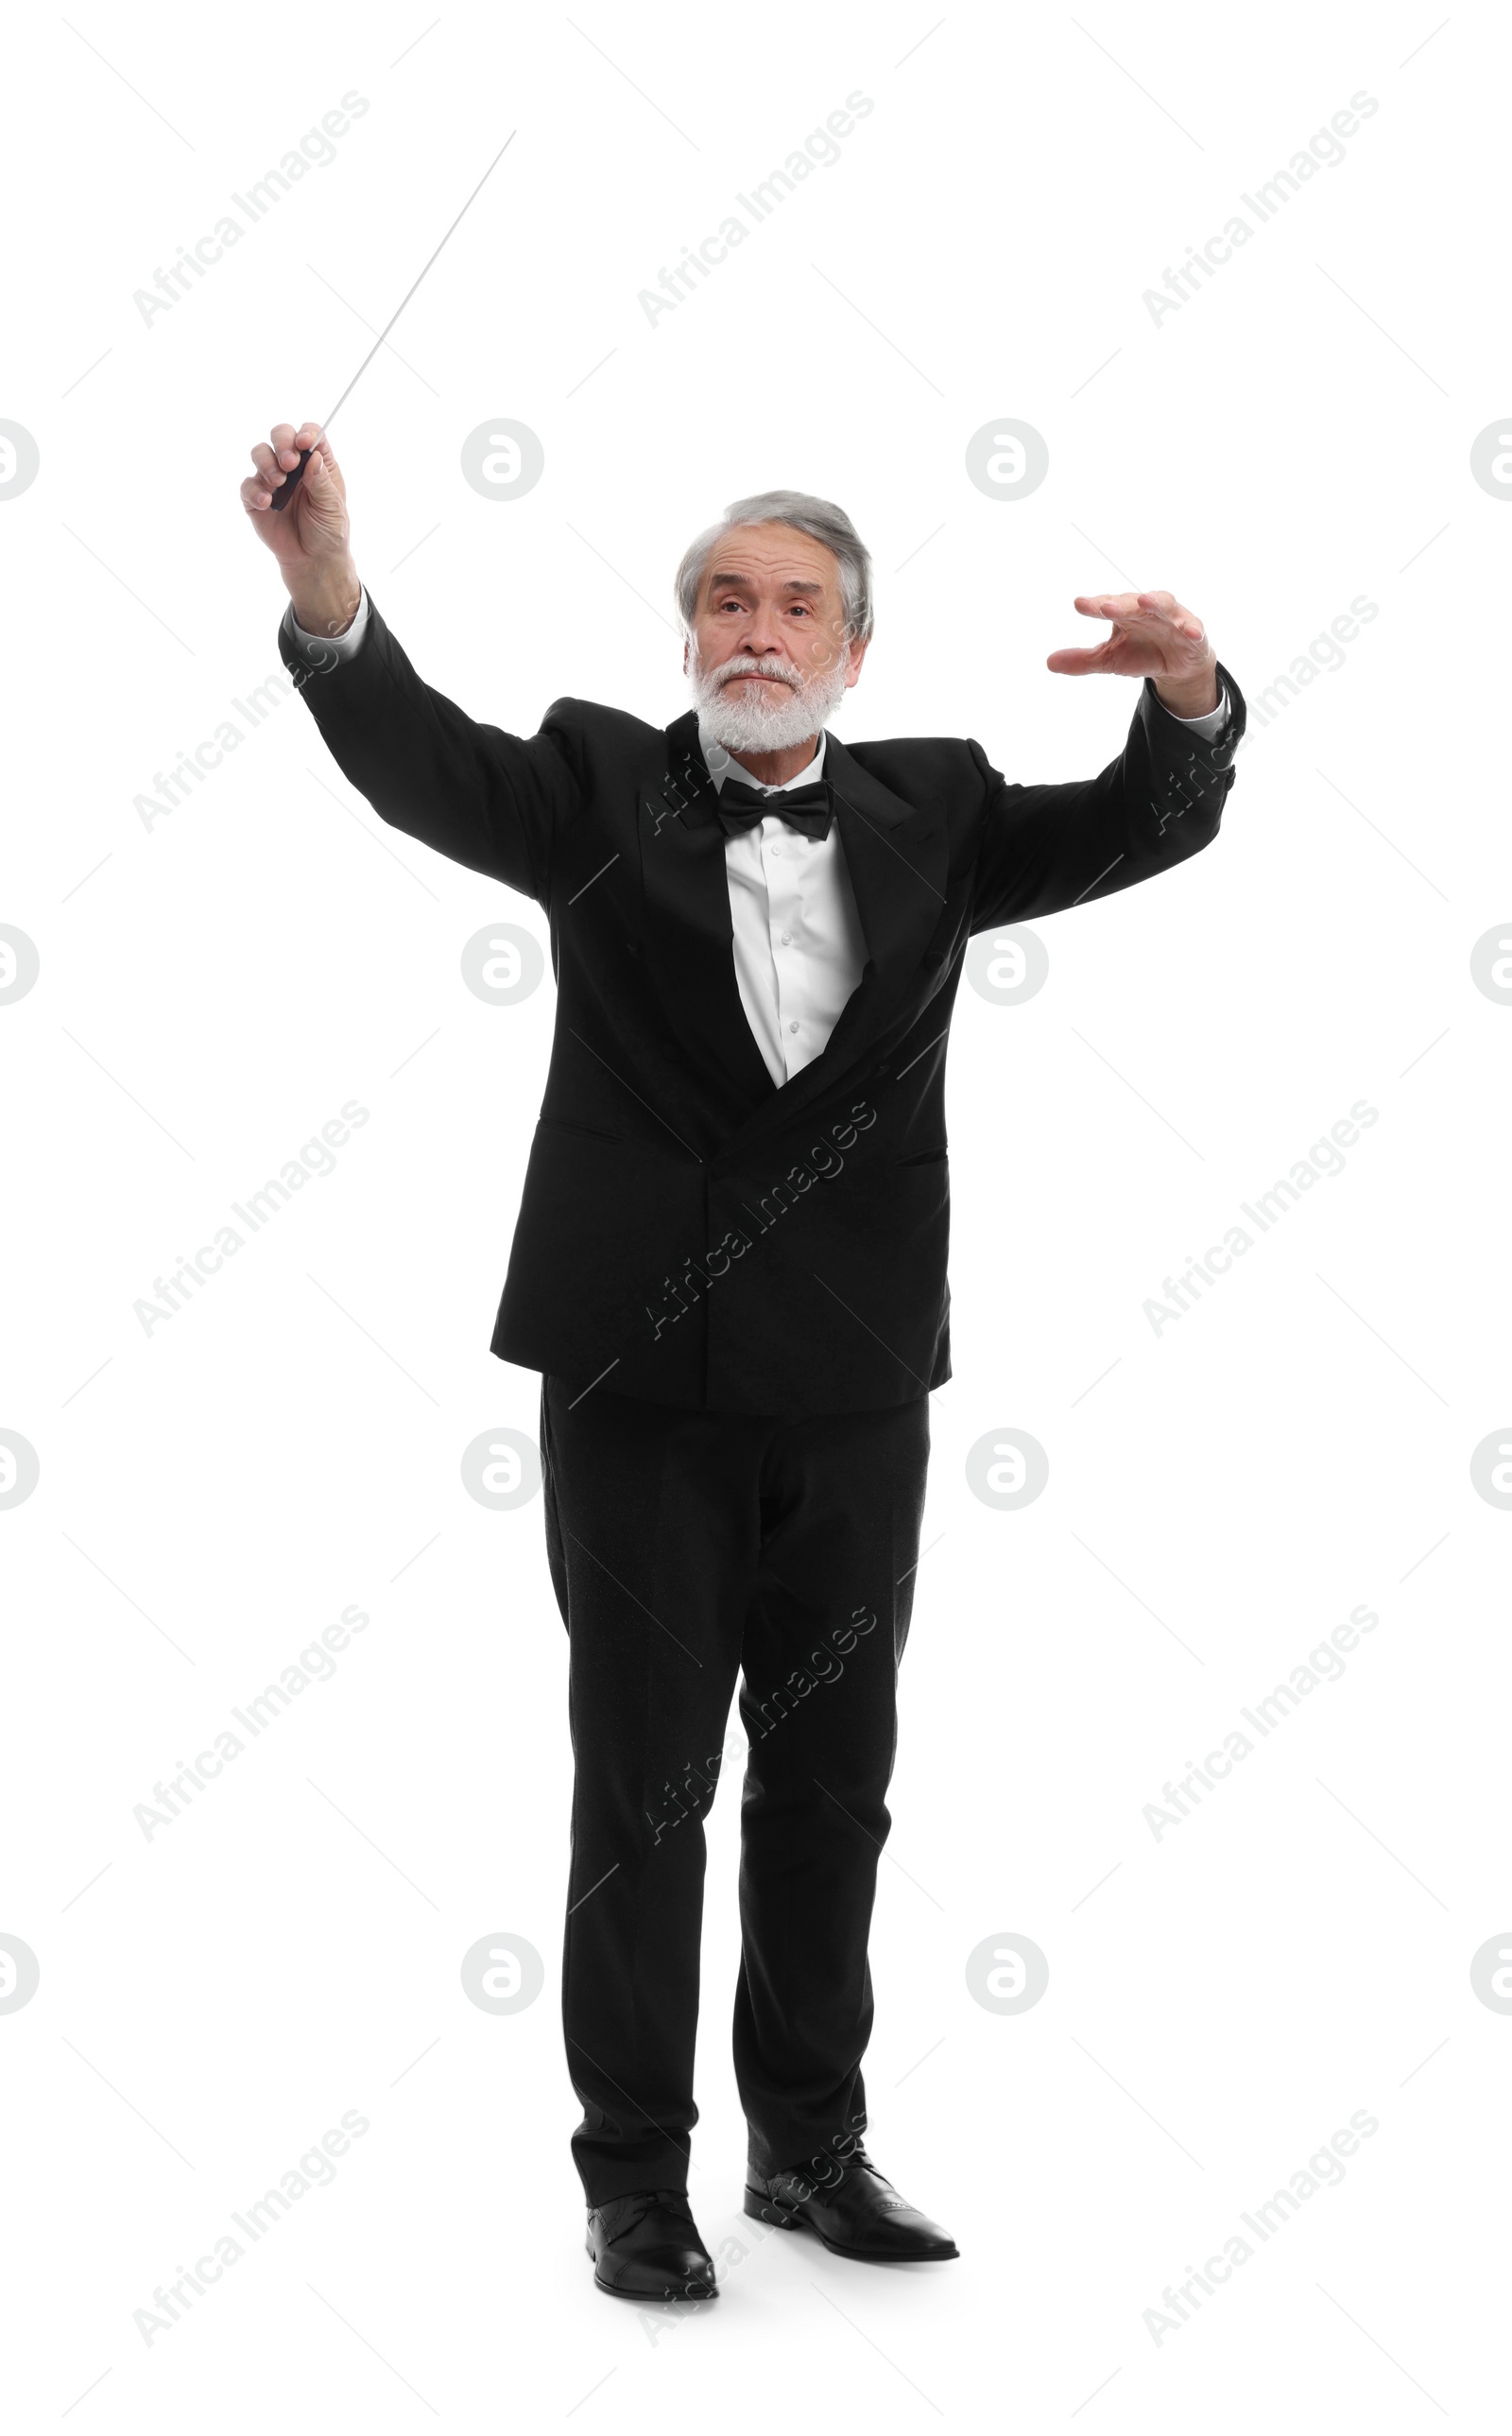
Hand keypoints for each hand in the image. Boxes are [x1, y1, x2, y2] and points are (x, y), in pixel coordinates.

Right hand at [239, 420, 360, 634]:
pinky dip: (254, 490)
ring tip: (278, 483)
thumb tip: (312, 455)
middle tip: (288, 463)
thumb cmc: (328, 532)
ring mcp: (272, 480)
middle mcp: (293, 466)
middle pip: (280, 435)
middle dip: (281, 442)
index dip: (305, 434)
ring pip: (260, 454)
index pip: (309, 435)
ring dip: (266, 463)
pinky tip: (266, 503)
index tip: (305, 444)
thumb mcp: (331, 508)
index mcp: (316, 464)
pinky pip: (248, 485)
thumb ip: (320, 481)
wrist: (313, 561)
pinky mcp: (256, 499)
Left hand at [1047, 590, 1218, 717]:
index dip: (1094, 605)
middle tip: (1106, 607)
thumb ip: (1082, 660)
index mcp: (1125, 614)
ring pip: (1164, 605)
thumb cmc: (1141, 652)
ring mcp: (1172, 618)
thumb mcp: (1109, 660)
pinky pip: (1193, 628)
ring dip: (1156, 602)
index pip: (1108, 605)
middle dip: (1121, 603)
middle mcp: (1147, 610)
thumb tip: (1049, 662)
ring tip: (1146, 601)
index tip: (1079, 605)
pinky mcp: (1193, 632)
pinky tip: (1190, 631)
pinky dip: (1192, 628)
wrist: (1177, 665)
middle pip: (1133, 603)